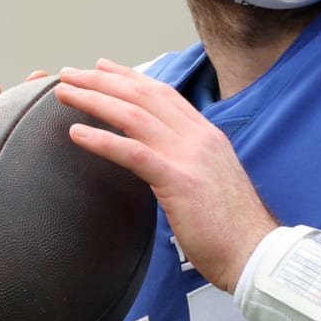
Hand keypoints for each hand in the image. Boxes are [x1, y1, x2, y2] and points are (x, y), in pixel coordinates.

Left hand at [54, 59, 277, 291]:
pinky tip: (76, 133)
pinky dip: (102, 140)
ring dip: (94, 100)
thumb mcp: (212, 182)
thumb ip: (190, 165)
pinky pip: (134, 153)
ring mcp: (190, 157)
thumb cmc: (232, 229)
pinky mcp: (179, 182)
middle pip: (144, 96)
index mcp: (208, 136)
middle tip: (69, 73)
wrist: (257, 253)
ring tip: (64, 94)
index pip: (164, 94)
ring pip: (135, 116)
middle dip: (102, 80)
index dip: (130, 78)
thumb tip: (165, 164)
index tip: (102, 67)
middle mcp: (200, 138)